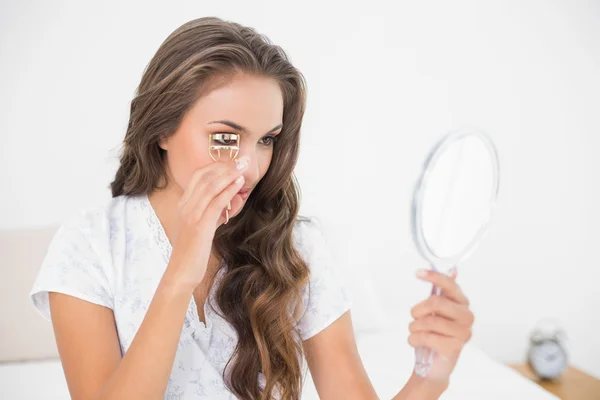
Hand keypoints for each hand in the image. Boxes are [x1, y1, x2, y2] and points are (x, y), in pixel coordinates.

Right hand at [163, 156, 248, 289]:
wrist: (181, 271)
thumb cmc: (193, 251)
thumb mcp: (203, 227)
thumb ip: (215, 213)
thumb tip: (231, 201)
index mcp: (184, 204)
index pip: (198, 176)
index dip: (215, 167)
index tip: (231, 162)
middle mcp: (185, 206)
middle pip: (204, 177)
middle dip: (224, 167)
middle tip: (240, 161)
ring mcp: (191, 214)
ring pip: (210, 187)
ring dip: (228, 175)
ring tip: (241, 169)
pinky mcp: (199, 225)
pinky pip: (215, 203)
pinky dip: (227, 191)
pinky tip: (238, 186)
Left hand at [407, 268, 473, 385]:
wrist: (434, 365)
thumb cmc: (435, 333)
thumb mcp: (437, 310)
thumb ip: (442, 291)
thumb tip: (454, 269)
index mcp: (462, 303)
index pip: (449, 284)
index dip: (433, 277)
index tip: (417, 273)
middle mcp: (467, 316)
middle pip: (436, 302)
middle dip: (417, 310)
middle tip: (415, 317)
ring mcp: (463, 333)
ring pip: (428, 321)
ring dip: (414, 327)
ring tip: (415, 332)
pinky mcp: (454, 347)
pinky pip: (425, 337)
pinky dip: (413, 339)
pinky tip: (416, 342)